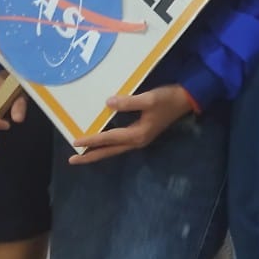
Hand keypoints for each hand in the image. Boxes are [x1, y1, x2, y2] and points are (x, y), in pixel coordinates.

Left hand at [69, 84, 193, 164]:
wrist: (186, 100)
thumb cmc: (168, 99)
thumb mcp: (149, 99)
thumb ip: (129, 102)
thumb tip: (108, 103)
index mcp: (137, 134)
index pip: (109, 138)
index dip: (91, 140)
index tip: (75, 143)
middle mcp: (137, 141)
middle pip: (109, 152)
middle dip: (90, 156)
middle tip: (72, 160)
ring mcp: (140, 139)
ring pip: (114, 149)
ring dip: (98, 151)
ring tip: (82, 153)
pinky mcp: (141, 134)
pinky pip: (119, 143)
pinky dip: (107, 145)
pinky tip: (101, 142)